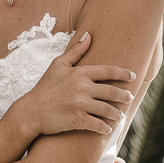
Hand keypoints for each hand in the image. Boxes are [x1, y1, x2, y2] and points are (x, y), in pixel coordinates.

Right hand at [14, 32, 136, 136]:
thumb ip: (75, 51)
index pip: (108, 71)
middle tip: (129, 98)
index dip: (123, 73)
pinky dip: (106, 128)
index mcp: (79, 73)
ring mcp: (80, 104)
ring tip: (119, 115)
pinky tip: (107, 128)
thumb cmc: (45, 87)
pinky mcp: (78, 119)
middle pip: (113, 92)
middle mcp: (82, 87)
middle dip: (125, 96)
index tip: (132, 76)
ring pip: (109, 110)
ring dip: (117, 114)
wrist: (31, 111)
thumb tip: (89, 34)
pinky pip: (100, 125)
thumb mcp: (57, 65)